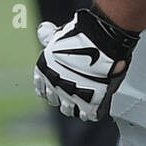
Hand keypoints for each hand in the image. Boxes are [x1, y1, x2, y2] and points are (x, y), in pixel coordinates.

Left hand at [34, 6, 138, 122]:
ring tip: (86, 96)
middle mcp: (54, 87)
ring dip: (76, 104)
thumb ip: (49, 36)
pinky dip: (92, 110)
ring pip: (70, 110)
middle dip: (62, 95)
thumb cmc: (82, 37)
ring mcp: (71, 99)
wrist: (103, 43)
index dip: (50, 85)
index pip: (42, 88)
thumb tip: (43, 31)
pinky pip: (88, 115)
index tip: (56, 83)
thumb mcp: (60, 34)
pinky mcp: (90, 106)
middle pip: (55, 101)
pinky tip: (97, 101)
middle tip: (73, 89)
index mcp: (44, 71)